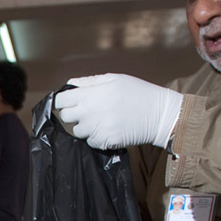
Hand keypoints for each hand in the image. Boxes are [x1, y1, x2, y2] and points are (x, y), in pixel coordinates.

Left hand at [56, 74, 185, 149]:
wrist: (159, 114)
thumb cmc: (137, 92)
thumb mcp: (114, 79)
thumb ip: (89, 81)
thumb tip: (70, 85)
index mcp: (91, 94)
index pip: (61, 101)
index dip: (62, 101)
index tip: (69, 102)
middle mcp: (90, 112)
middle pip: (66, 117)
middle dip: (73, 114)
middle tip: (87, 111)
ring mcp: (97, 128)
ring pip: (77, 131)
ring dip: (85, 127)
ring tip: (101, 120)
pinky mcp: (104, 141)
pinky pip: (90, 141)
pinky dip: (96, 137)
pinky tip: (108, 129)